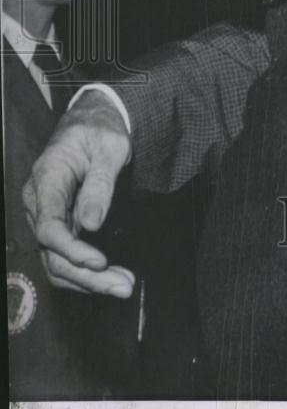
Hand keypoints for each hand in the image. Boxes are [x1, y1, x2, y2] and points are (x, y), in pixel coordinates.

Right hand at [22, 89, 135, 296]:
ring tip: (124, 286)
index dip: (71, 250)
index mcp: (47, 181)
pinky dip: (86, 272)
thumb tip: (91, 224)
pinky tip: (111, 278)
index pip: (48, 228)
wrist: (91, 122)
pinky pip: (64, 257)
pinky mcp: (59, 225)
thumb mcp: (110, 148)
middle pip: (52, 253)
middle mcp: (39, 204)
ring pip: (57, 262)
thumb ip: (100, 184)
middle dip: (87, 276)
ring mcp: (46, 217)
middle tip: (124, 286)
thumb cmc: (101, 131)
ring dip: (88, 281)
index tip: (100, 261)